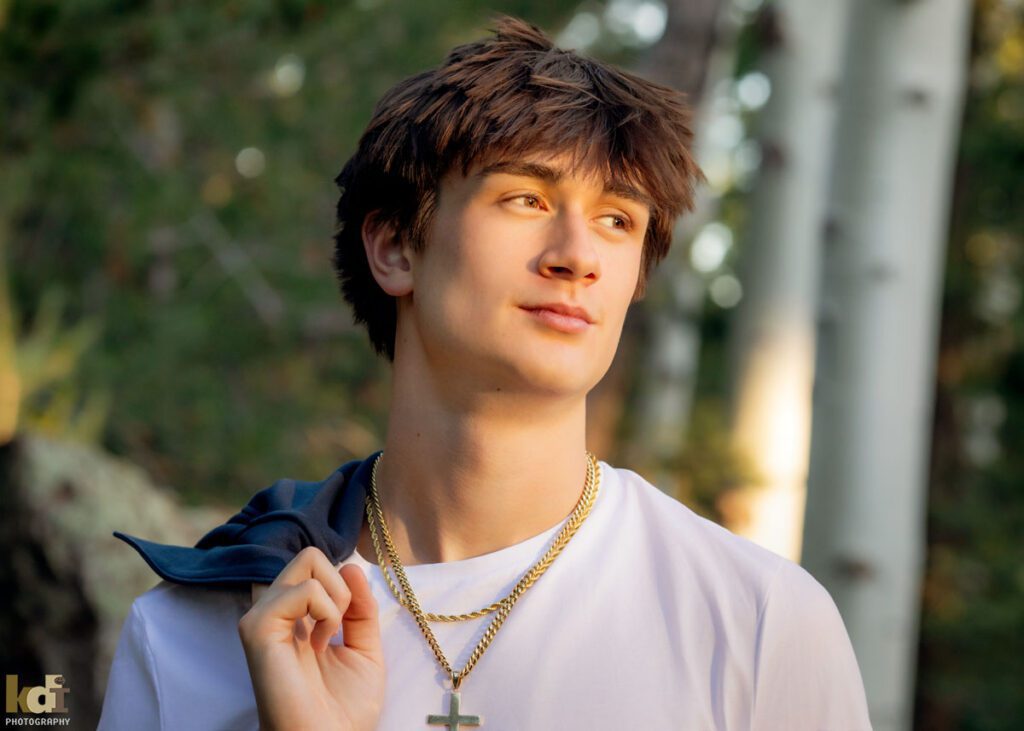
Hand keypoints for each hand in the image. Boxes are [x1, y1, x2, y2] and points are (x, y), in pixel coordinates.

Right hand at [238, 546, 385, 730]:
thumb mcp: (365, 649)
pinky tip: (319, 643)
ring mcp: (263, 618)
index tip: (348, 622)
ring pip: (307, 560)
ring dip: (336, 597)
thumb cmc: (344, 710)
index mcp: (296, 618)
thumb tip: (351, 567)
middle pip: (309, 556)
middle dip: (340, 584)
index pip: (315, 569)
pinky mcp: (257, 629)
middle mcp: (276, 613)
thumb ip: (361, 609)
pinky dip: (326, 609)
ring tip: (328, 637)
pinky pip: (302, 589)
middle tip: (339, 626)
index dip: (343, 584)